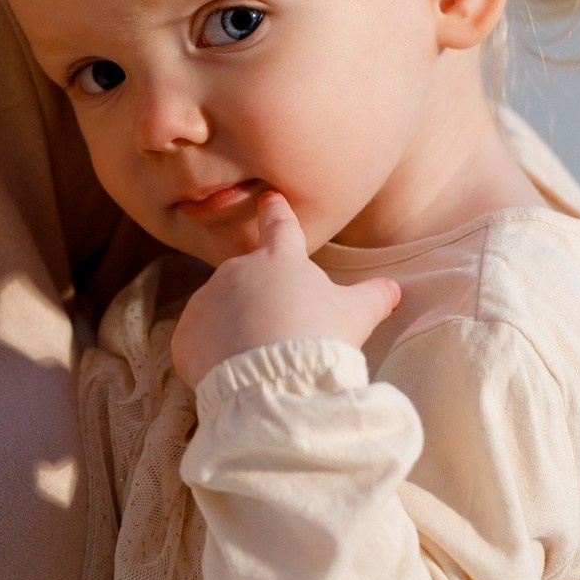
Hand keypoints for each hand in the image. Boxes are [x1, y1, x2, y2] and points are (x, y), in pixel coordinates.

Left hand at [171, 192, 399, 388]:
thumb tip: (393, 288)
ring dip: (236, 328)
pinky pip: (199, 343)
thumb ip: (373, 296)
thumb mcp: (356, 314)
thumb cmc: (319, 339)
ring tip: (261, 358)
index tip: (269, 198)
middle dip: (261, 301)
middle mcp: (236, 271)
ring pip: (221, 313)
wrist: (274, 381)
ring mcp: (206, 301)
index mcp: (279, 259)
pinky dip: (212, 355)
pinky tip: (234, 372)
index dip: (277, 211)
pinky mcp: (186, 336)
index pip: (280, 226)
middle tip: (282, 332)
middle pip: (250, 281)